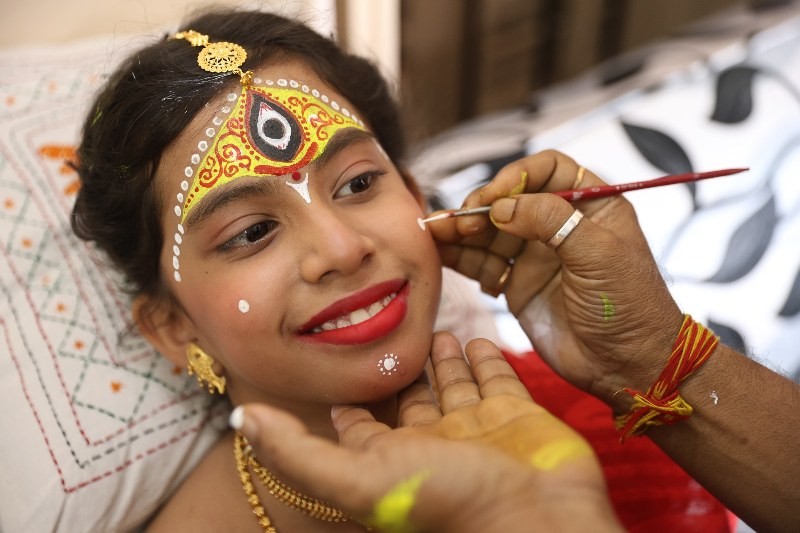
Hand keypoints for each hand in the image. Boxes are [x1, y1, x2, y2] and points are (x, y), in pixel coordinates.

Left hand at [234, 332, 619, 532]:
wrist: (538, 518)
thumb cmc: (445, 501)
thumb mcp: (356, 478)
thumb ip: (297, 452)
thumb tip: (242, 419)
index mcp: (392, 457)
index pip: (362, 423)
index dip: (349, 397)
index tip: (336, 359)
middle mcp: (433, 442)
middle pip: (409, 397)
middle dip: (399, 366)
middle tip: (390, 327)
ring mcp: (477, 429)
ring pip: (453, 384)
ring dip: (441, 357)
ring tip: (432, 325)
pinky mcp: (517, 417)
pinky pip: (497, 380)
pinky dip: (485, 359)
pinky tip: (474, 335)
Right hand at [429, 150, 683, 404]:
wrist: (626, 366)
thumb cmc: (627, 306)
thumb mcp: (598, 254)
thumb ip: (550, 221)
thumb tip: (501, 207)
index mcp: (591, 206)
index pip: (548, 170)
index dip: (517, 176)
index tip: (495, 197)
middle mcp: (560, 225)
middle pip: (510, 199)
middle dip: (481, 206)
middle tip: (462, 221)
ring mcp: (536, 255)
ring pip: (490, 231)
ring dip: (461, 229)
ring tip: (435, 231)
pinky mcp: (516, 284)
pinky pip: (482, 263)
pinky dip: (459, 256)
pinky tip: (439, 251)